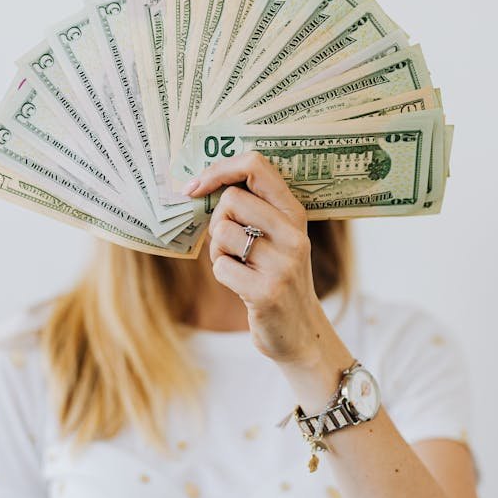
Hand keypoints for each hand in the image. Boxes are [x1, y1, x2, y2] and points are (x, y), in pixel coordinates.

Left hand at [183, 152, 347, 375]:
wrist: (300, 332)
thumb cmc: (276, 276)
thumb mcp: (277, 237)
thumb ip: (254, 208)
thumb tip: (200, 184)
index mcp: (294, 213)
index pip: (256, 166)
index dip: (219, 169)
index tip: (197, 186)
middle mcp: (293, 234)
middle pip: (231, 199)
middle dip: (217, 221)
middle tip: (230, 245)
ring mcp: (283, 263)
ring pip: (222, 232)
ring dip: (217, 251)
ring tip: (238, 266)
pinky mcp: (267, 292)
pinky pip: (221, 267)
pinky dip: (222, 275)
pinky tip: (241, 286)